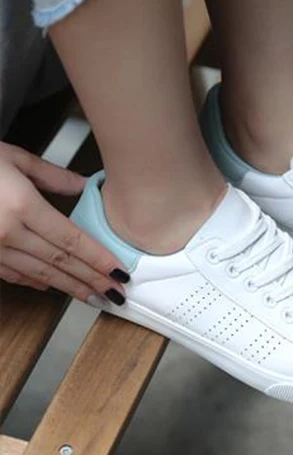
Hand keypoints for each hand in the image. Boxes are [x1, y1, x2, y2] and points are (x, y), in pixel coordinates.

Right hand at [0, 142, 126, 302]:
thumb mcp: (11, 157)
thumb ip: (51, 175)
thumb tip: (83, 185)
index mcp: (21, 207)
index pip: (71, 240)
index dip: (98, 259)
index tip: (120, 272)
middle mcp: (6, 232)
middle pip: (59, 262)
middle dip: (91, 280)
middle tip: (116, 294)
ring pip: (37, 273)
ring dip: (68, 287)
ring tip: (93, 296)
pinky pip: (10, 273)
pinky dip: (33, 281)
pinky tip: (50, 287)